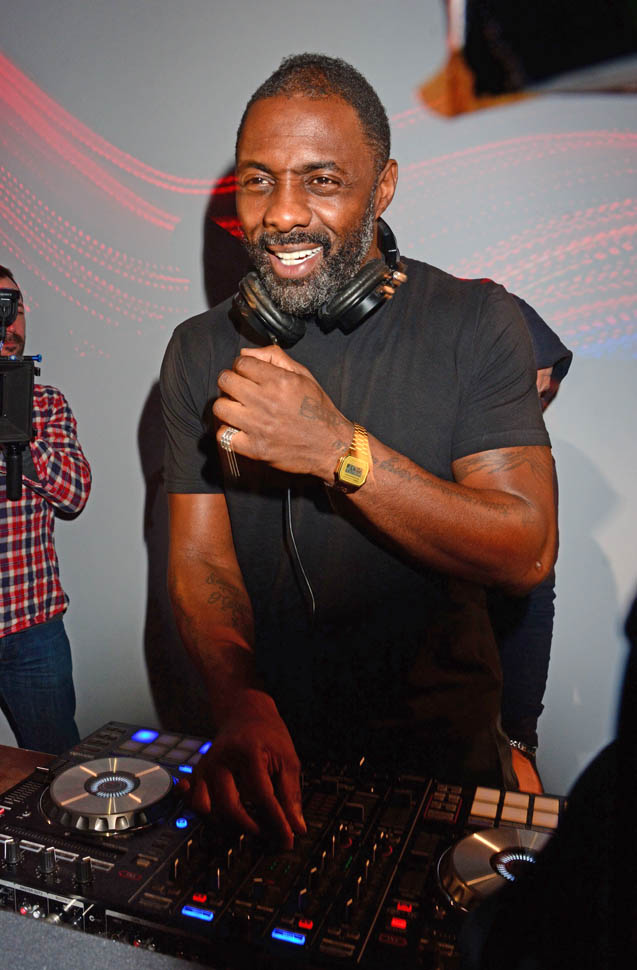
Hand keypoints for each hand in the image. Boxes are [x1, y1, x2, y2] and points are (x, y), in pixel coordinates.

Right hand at [189, 691, 305, 848]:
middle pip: (230, 808)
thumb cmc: (268, 736)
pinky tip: (214, 817)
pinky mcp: (197, 775)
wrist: (244, 713)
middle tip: (268, 833)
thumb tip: (297, 829)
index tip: (288, 839)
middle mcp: (221, 760)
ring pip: (209, 811)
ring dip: (230, 826)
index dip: (276, 822)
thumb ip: (291, 795)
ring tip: (251, 824)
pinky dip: (204, 815)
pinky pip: (194, 803)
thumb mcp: (287, 759)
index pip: (262, 797)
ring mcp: (205, 768)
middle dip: (251, 828)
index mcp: (248, 752)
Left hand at [213, 344, 351, 480]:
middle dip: (230, 382)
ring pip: (220, 407)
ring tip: (238, 409)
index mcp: (279, 381)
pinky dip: (228, 432)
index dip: (243, 366)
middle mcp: (266, 401)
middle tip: (239, 390)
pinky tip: (239, 429)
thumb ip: (275, 358)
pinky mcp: (255, 448)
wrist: (330, 446)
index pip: (240, 362)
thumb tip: (245, 353)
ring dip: (226, 406)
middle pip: (225, 381)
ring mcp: (258, 426)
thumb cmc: (318, 410)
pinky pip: (223, 436)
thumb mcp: (303, 376)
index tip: (248, 374)